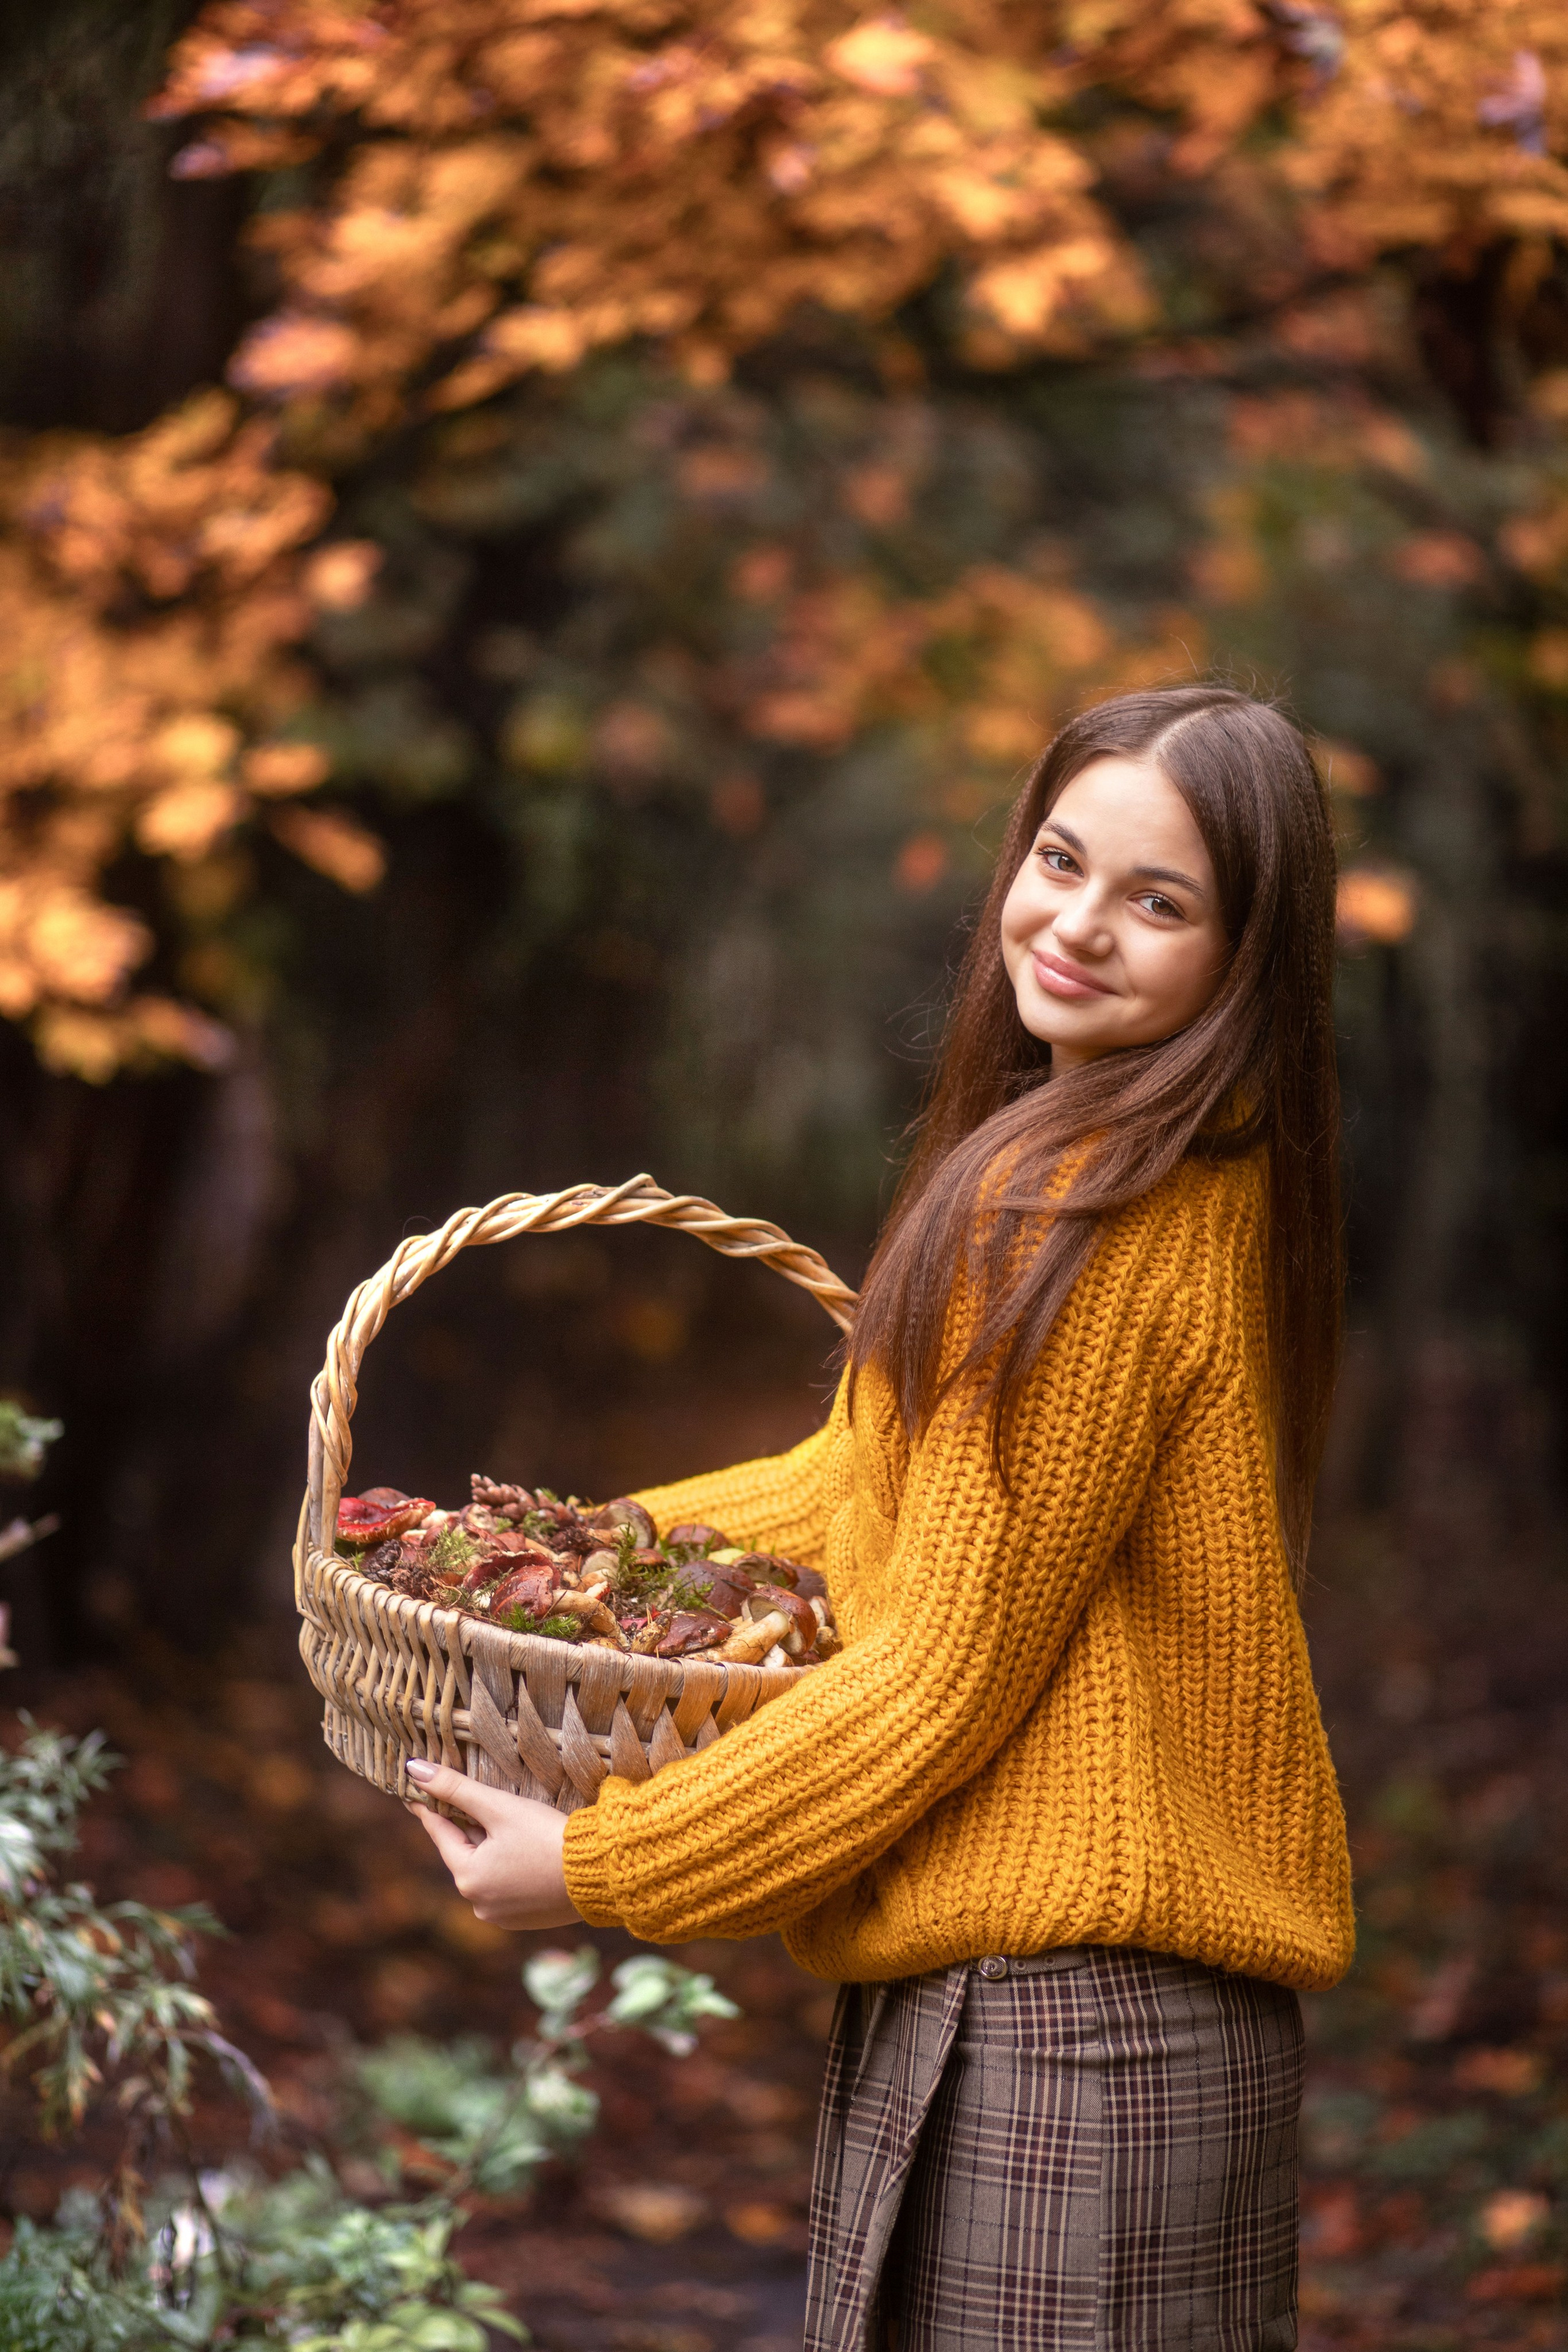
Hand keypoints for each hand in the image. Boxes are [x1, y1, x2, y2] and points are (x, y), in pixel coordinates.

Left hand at [404, 1760, 581, 1929]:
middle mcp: (478, 1904)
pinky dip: (509, 1868)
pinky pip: (506, 1887)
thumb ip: (456, 1788)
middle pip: (465, 1853)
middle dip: (469, 1827)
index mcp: (467, 1877)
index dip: (431, 1807)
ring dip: (491, 1848)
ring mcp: (501, 1916)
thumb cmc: (546, 1836)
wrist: (598, 1873)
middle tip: (470, 1801)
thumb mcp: (499, 1807)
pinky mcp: (525, 1920)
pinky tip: (525, 1851)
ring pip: (486, 1870)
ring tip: (505, 1824)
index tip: (417, 1792)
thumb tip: (414, 1768)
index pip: (440, 1832)